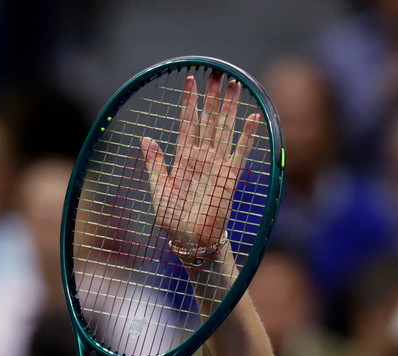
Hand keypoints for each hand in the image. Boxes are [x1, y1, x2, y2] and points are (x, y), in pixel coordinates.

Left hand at [141, 72, 260, 247]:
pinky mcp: (230, 177)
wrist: (190, 240)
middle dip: (213, 97)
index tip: (190, 80)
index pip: (187, 123)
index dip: (188, 102)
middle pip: (208, 120)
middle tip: (217, 73)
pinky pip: (240, 152)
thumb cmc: (173, 218)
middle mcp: (202, 157)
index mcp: (183, 158)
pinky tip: (252, 117)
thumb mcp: (159, 190)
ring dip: (230, 108)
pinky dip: (246, 135)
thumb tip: (145, 138)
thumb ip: (155, 164)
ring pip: (224, 129)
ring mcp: (217, 165)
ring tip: (234, 84)